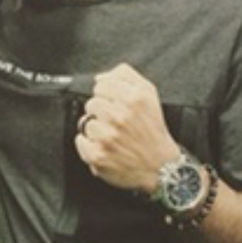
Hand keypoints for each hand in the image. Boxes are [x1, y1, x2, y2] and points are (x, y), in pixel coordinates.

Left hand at [74, 63, 179, 193]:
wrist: (161, 166)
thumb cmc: (152, 130)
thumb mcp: (149, 94)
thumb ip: (125, 76)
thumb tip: (99, 77)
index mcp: (133, 98)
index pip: (100, 85)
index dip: (106, 95)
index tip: (115, 105)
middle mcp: (120, 116)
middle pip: (91, 103)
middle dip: (102, 112)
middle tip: (117, 123)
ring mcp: (108, 137)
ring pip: (86, 122)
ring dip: (96, 129)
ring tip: (113, 137)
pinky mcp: (98, 155)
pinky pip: (80, 140)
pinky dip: (88, 144)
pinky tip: (104, 147)